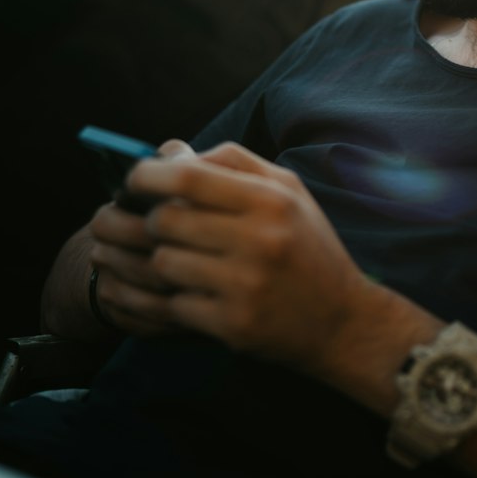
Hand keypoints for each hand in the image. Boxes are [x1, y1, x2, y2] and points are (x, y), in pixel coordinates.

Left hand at [107, 142, 378, 378]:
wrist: (342, 321)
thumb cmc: (308, 248)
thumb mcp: (288, 192)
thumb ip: (232, 162)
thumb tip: (168, 152)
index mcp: (271, 200)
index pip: (188, 178)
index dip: (147, 175)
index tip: (133, 179)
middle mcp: (259, 240)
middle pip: (166, 220)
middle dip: (151, 220)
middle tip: (158, 224)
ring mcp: (245, 286)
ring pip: (163, 263)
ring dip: (164, 260)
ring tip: (182, 260)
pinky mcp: (233, 325)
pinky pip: (175, 305)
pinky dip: (177, 298)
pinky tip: (196, 293)